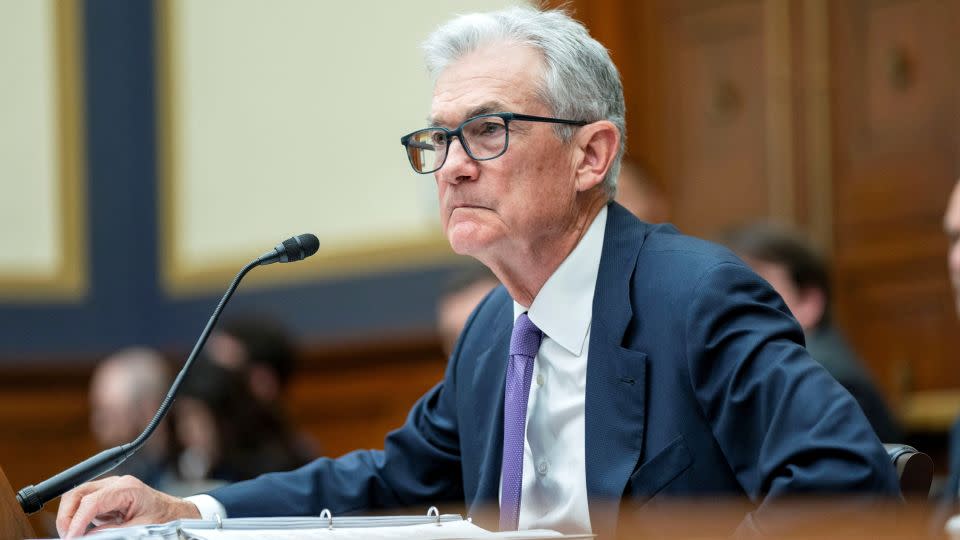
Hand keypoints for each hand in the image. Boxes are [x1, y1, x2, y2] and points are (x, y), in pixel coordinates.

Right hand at [56, 475, 199, 537]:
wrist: (174, 512)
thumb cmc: (163, 517)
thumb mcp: (140, 528)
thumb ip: (111, 532)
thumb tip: (86, 536)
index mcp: (126, 488)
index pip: (91, 501)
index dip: (76, 520)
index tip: (71, 537)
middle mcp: (115, 484)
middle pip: (78, 493)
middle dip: (67, 515)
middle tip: (67, 535)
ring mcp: (110, 488)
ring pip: (77, 497)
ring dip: (70, 516)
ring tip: (72, 534)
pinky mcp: (106, 497)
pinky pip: (84, 504)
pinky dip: (77, 516)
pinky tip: (81, 530)